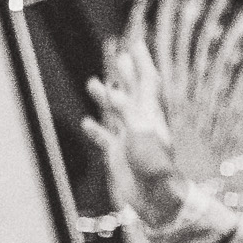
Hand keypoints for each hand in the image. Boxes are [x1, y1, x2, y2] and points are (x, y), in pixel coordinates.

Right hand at [81, 39, 187, 228]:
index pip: (148, 81)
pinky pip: (105, 137)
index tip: (136, 43)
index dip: (142, 62)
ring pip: (117, 112)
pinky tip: (87, 123)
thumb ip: (127, 112)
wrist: (156, 199)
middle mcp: (141, 123)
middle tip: (120, 55)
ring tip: (93, 84)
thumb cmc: (154, 166)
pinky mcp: (119, 155)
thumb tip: (114, 94)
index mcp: (151, 114)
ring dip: (106, 97)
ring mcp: (130, 139)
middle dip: (127, 73)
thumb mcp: (140, 134)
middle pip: (134, 92)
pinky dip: (96, 129)